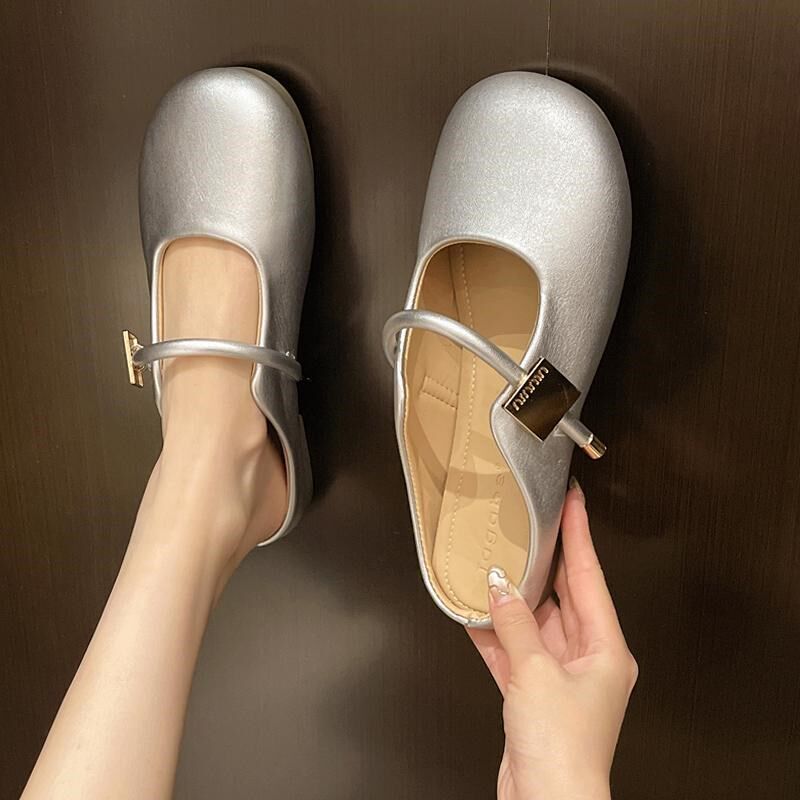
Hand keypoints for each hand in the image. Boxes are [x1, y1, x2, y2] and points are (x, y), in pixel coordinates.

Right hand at [468, 479, 637, 799]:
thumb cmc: (564, 750)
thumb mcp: (536, 674)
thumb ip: (515, 625)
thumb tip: (499, 588)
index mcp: (606, 649)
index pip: (590, 576)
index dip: (580, 534)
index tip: (574, 502)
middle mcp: (588, 659)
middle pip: (563, 596)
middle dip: (543, 562)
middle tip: (530, 526)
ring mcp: (561, 676)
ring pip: (534, 622)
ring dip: (512, 600)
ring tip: (494, 566)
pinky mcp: (535, 695)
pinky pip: (514, 651)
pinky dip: (495, 634)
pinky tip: (475, 614)